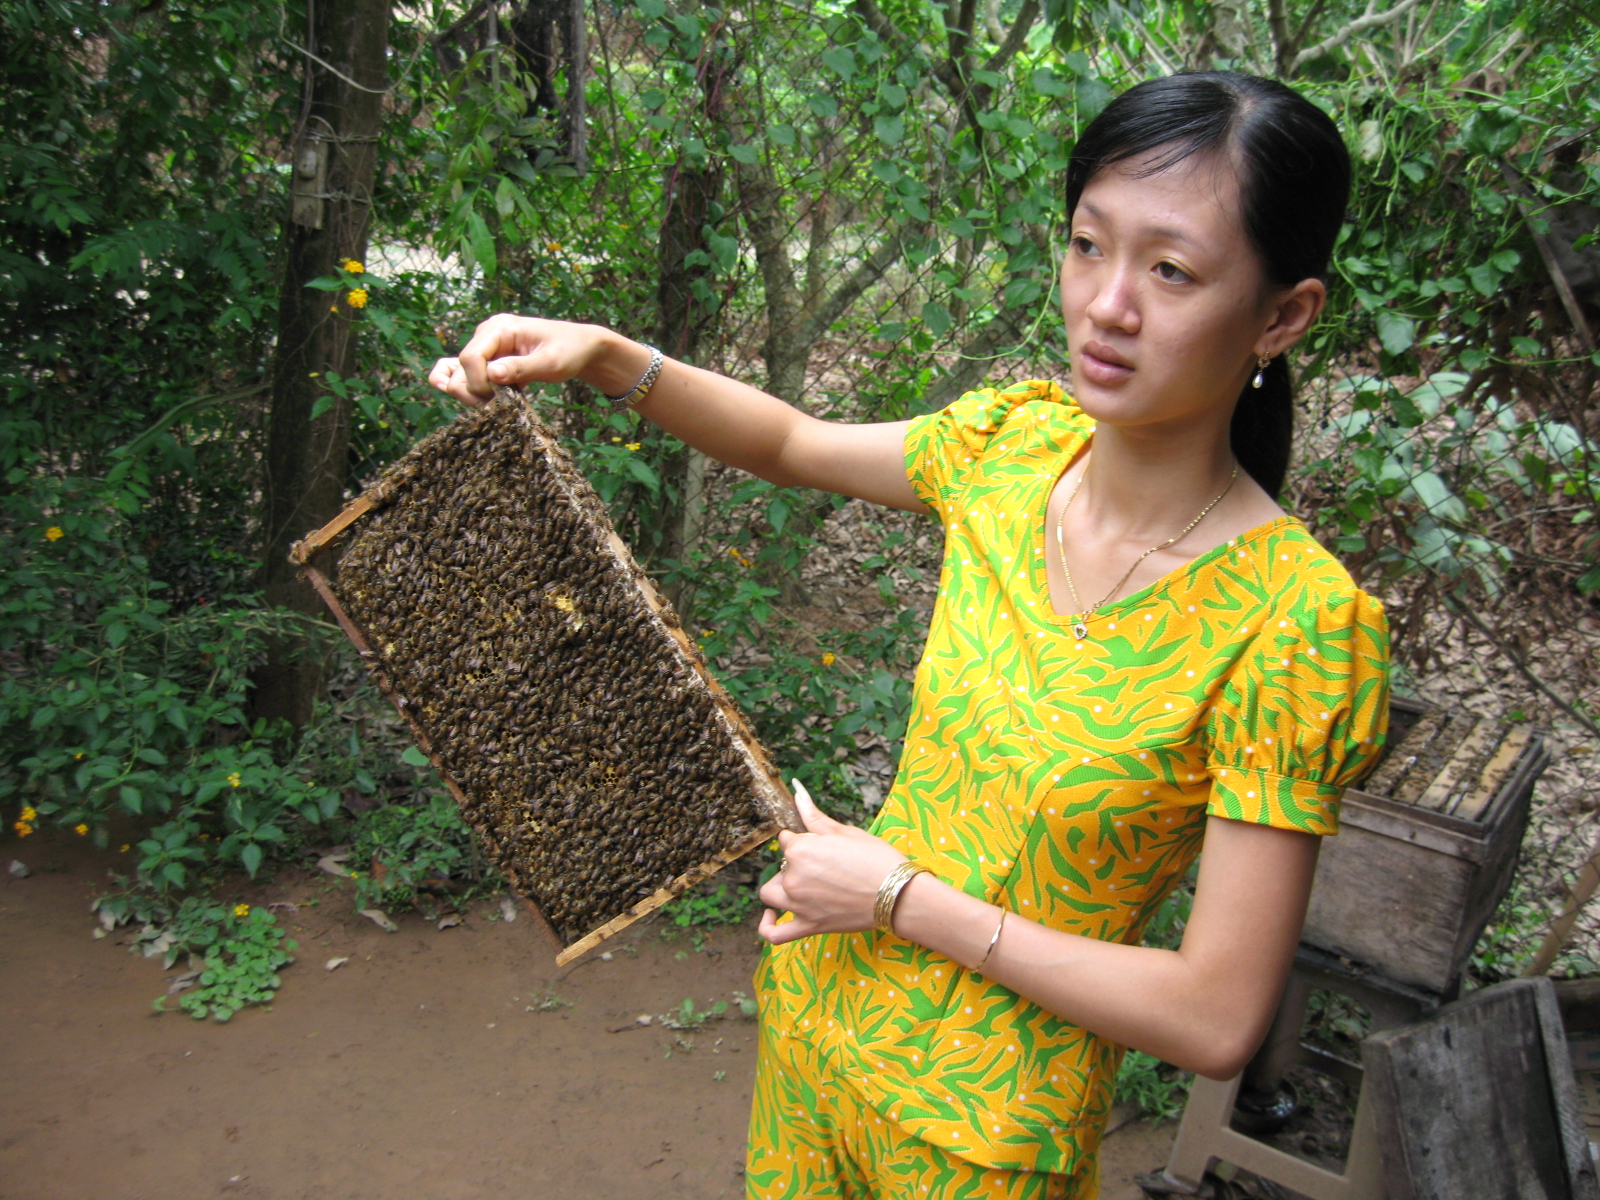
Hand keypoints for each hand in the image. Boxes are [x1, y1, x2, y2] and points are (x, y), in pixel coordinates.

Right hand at [427, 314, 624, 405]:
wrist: (580, 347)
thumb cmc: (569, 351)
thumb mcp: (551, 362)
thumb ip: (522, 368)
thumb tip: (492, 374)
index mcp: (500, 328)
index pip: (470, 357)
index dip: (479, 383)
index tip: (500, 399)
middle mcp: (487, 334)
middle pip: (460, 368)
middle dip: (474, 392)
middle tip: (499, 405)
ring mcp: (486, 347)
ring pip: (460, 375)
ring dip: (474, 395)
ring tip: (500, 403)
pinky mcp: (489, 359)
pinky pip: (467, 375)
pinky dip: (474, 390)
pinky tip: (491, 398)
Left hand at [757, 780, 906, 946]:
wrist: (899, 895)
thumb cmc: (877, 859)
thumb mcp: (846, 832)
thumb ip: (814, 815)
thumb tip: (796, 789)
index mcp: (800, 850)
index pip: (786, 840)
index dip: (802, 840)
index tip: (820, 845)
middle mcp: (793, 878)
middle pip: (781, 865)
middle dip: (797, 862)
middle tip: (826, 865)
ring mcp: (798, 905)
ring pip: (770, 894)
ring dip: (780, 886)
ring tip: (802, 884)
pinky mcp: (808, 927)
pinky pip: (775, 934)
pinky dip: (766, 926)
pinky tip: (770, 915)